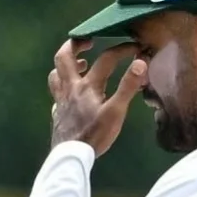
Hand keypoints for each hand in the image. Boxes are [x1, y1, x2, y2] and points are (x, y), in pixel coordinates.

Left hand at [48, 39, 146, 155]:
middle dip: (76, 43)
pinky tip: (72, 90)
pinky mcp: (58, 112)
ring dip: (67, 64)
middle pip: (64, 56)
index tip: (137, 47)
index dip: (123, 50)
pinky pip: (56, 91)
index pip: (106, 59)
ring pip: (56, 73)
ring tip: (81, 62)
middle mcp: (70, 87)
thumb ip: (128, 86)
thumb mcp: (116, 112)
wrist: (70, 156)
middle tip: (90, 40)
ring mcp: (61, 99)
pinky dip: (64, 84)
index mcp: (87, 85)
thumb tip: (140, 62)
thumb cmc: (95, 135)